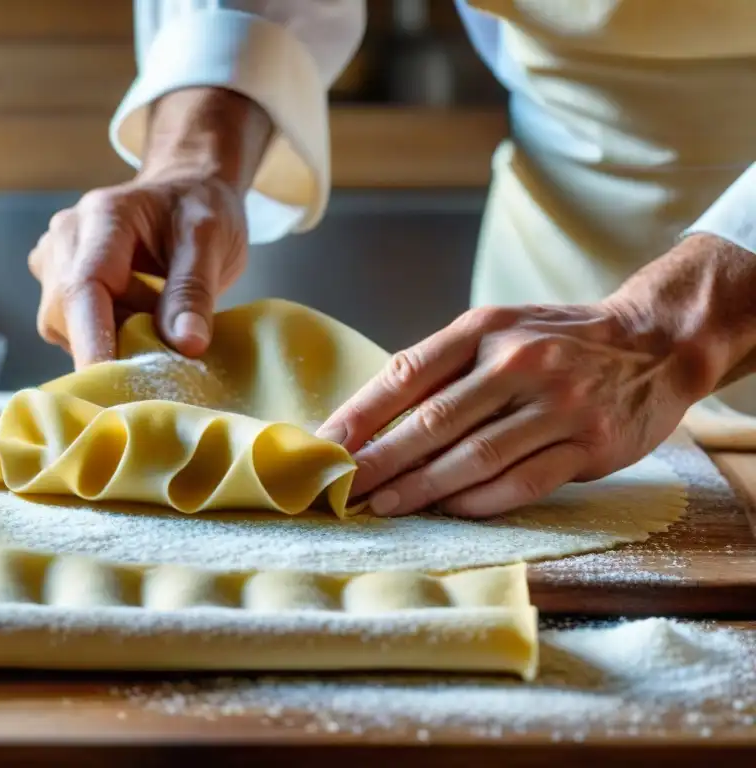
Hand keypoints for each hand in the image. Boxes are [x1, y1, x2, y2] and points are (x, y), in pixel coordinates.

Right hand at [29, 176, 246, 368]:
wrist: (186, 188)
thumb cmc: (200, 208)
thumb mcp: (211, 241)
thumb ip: (195, 290)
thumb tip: (186, 345)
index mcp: (103, 217)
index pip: (83, 286)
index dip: (92, 340)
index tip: (111, 385)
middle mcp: (66, 236)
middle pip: (64, 312)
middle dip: (108, 344)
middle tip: (162, 354)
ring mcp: (55, 258)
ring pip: (63, 325)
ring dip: (109, 338)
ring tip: (155, 320)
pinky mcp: (56, 281)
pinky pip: (69, 326)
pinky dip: (105, 335)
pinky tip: (139, 319)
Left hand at [317, 301, 700, 518]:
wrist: (654, 343)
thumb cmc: (557, 341)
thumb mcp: (499, 331)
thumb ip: (443, 368)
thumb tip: (372, 420)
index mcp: (485, 330)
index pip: (407, 374)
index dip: (361, 414)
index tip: (324, 445)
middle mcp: (519, 363)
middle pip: (434, 422)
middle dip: (380, 460)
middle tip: (341, 488)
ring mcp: (558, 405)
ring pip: (474, 458)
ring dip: (421, 488)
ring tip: (381, 506)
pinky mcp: (589, 444)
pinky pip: (522, 483)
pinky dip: (478, 501)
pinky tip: (446, 511)